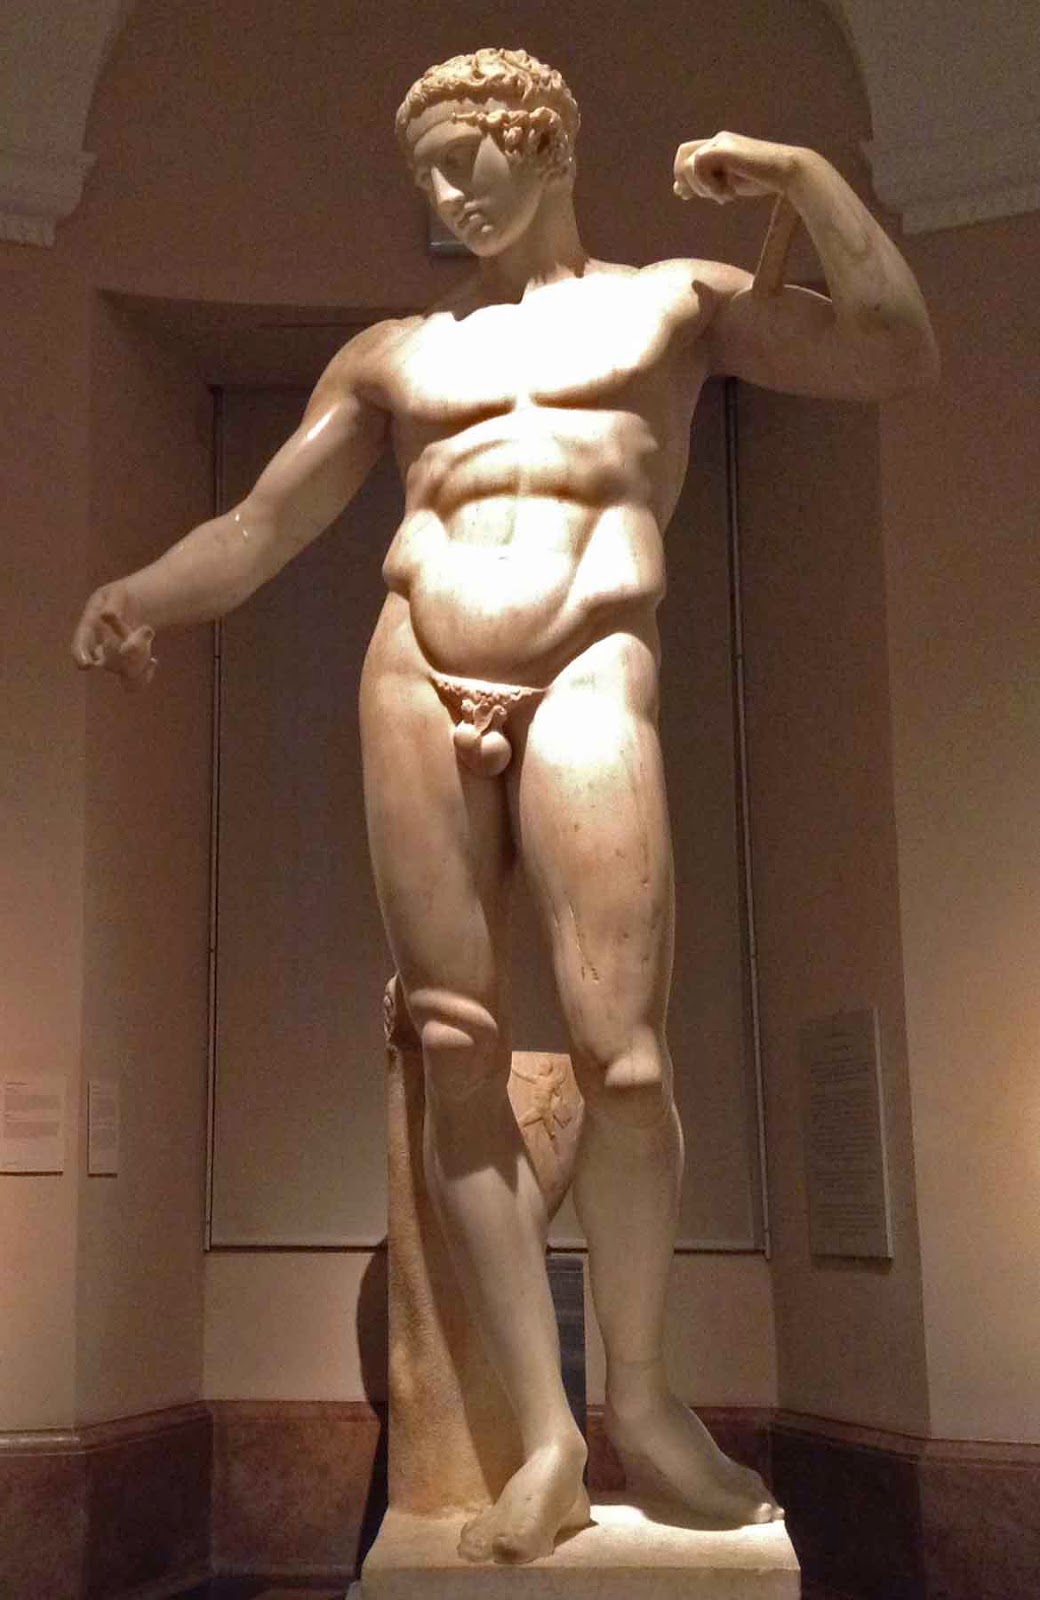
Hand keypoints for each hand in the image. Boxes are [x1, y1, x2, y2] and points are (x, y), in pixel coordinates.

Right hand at [71, 581, 157, 691]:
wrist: (133, 606)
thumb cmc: (120, 598)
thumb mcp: (118, 593)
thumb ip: (113, 604)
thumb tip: (107, 615)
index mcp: (89, 628)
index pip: (79, 644)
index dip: (80, 654)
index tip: (85, 665)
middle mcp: (97, 648)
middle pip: (106, 661)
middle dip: (126, 652)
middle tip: (144, 633)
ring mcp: (112, 661)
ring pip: (122, 672)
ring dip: (139, 660)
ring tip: (148, 634)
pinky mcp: (126, 669)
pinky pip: (133, 683)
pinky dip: (145, 676)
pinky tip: (153, 661)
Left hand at [673, 131, 798, 204]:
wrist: (785, 172)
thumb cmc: (761, 179)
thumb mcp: (725, 184)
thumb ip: (704, 184)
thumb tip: (678, 189)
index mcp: (717, 146)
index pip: (685, 156)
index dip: (682, 177)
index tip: (689, 196)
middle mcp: (717, 140)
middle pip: (681, 156)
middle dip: (688, 182)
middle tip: (713, 195)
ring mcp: (720, 142)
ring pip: (688, 166)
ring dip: (704, 188)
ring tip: (727, 195)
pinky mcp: (724, 147)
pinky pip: (699, 166)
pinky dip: (710, 185)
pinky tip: (729, 193)